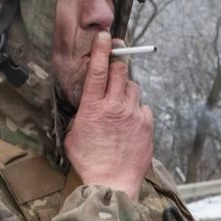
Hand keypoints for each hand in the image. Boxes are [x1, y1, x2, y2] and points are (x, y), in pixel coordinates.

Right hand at [64, 32, 153, 200]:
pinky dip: (137, 111)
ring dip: (127, 91)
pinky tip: (130, 124)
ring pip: (134, 89)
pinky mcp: (147, 125)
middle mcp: (115, 106)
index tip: (105, 37)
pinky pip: (143, 108)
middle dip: (118, 66)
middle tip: (115, 69)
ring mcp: (133, 115)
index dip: (102, 49)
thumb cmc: (90, 162)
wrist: (112, 183)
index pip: (99, 69)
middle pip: (122, 71)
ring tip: (120, 107)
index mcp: (93, 107)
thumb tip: (86, 108)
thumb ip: (81, 116)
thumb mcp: (74, 135)